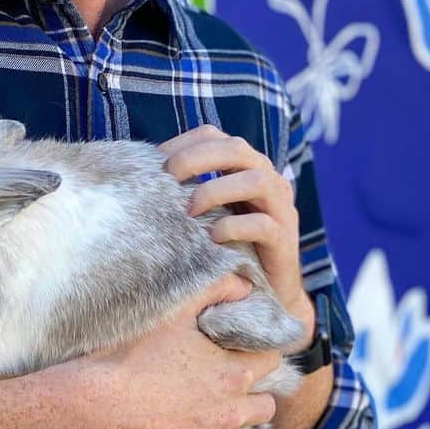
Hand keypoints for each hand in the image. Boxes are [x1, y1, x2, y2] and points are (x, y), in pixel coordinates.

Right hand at [80, 274, 280, 428]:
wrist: (97, 402)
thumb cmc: (134, 354)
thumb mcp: (176, 311)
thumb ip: (216, 290)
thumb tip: (244, 283)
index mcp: (234, 374)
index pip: (273, 362)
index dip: (262, 351)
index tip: (247, 349)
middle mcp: (229, 413)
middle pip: (266, 409)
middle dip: (254, 396)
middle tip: (231, 385)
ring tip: (209, 419)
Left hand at [160, 124, 313, 341]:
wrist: (265, 291)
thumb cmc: (226, 246)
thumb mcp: (205, 211)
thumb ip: (187, 188)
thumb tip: (144, 174)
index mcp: (245, 166)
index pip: (214, 136)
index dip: (183, 143)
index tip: (155, 162)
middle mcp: (268, 179)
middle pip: (237, 149)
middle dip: (198, 159)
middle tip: (169, 179)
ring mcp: (280, 208)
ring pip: (256, 181)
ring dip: (216, 191)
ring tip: (189, 211)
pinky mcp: (285, 239)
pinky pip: (263, 225)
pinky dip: (233, 227)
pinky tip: (213, 238)